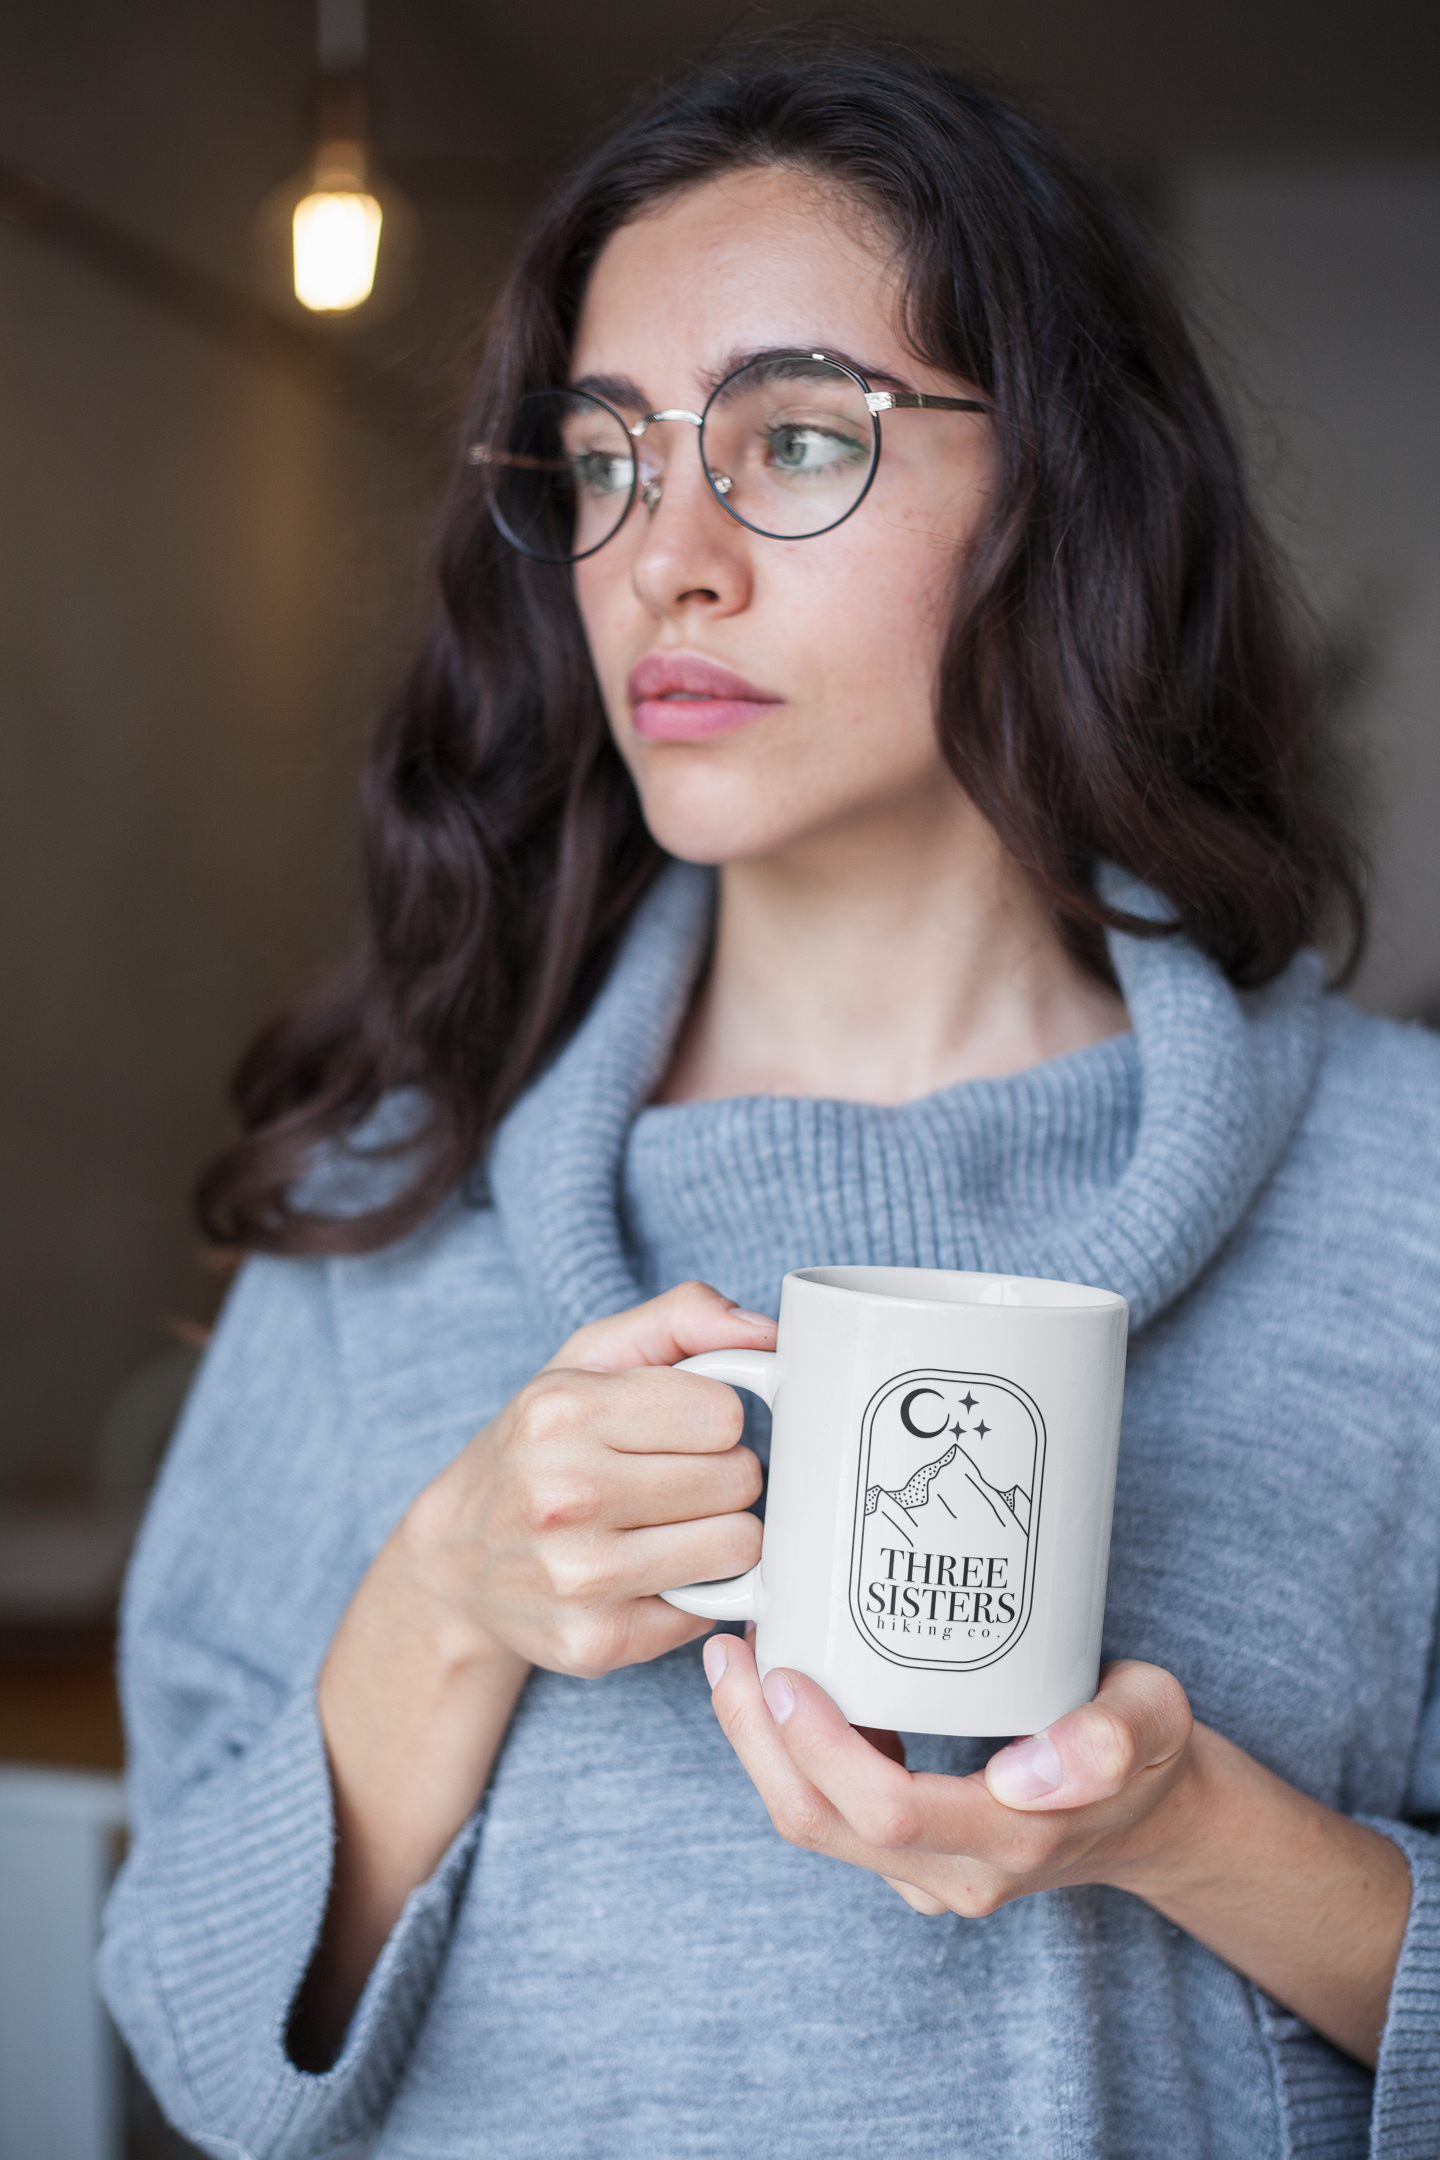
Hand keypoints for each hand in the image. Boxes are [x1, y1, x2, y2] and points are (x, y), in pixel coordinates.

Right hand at [395, 1279, 769, 1678]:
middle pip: (740, 1479)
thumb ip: (681, 1318)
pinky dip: (695, 1592)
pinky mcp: (597, 1641)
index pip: (724, 1413)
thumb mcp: (590, 1358)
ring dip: (719, 1534)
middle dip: (721, 1475)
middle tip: (672, 1479)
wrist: (454, 1562)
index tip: (679, 1428)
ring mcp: (579, 1577)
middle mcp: (564, 1495)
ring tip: (669, 1524)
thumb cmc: (539, 1447)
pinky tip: (649, 1573)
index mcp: (562, 1411)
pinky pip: (714, 1610)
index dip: (714, 1418)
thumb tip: (767, 1332)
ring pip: (740, 1547)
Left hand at [702, 1637, 1194, 1914]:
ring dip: (759, 1747)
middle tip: (730, 1651)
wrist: (1153, 1812)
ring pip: (813, 1824)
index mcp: (1010, 1841)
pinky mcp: (906, 1856)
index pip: (886, 1811)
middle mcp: (955, 1874)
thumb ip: (1109, 1740)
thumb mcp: (1154, 1723)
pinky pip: (826, 1815)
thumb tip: (1027, 1773)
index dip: (819, 1748)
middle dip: (757, 1740)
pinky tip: (776, 1687)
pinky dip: (787, 1755)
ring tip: (736, 1659)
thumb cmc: (1147, 1750)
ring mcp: (925, 1873)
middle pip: (821, 1823)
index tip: (784, 1672)